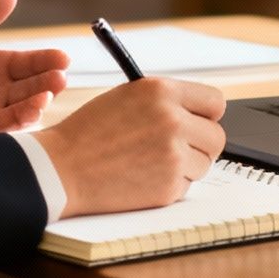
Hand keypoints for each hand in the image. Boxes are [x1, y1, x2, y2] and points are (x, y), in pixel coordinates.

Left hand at [0, 0, 69, 144]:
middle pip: (33, 86)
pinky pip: (3, 132)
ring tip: (42, 100)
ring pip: (23, 110)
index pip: (30, 61)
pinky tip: (14, 116)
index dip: (48, 60)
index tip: (63, 59)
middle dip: (49, 83)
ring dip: (35, 105)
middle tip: (58, 80)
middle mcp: (0, 90)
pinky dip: (12, 125)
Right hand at [32, 78, 226, 216]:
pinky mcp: (169, 186)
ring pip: (203, 163)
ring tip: (150, 162)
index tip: (200, 121)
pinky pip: (185, 185)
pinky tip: (141, 177)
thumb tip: (197, 113)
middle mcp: (173, 121)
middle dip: (201, 144)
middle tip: (181, 147)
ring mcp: (173, 155)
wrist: (61, 168)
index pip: (215, 101)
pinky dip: (169, 184)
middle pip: (217, 137)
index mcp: (161, 91)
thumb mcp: (127, 97)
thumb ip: (164, 102)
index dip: (206, 114)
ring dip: (185, 166)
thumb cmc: (88, 132)